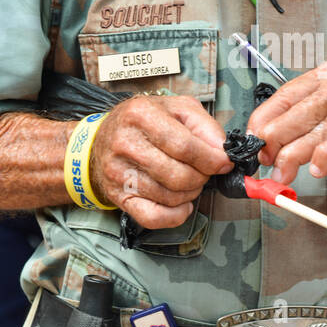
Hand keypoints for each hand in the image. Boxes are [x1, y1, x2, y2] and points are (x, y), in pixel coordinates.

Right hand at [89, 95, 232, 228]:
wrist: (102, 139)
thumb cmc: (144, 123)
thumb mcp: (176, 108)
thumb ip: (204, 125)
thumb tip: (222, 151)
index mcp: (141, 115)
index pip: (185, 146)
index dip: (211, 159)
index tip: (224, 163)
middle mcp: (126, 143)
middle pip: (179, 175)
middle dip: (201, 177)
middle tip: (203, 171)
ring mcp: (119, 172)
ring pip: (170, 197)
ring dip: (190, 193)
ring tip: (189, 181)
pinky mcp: (118, 196)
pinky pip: (153, 217)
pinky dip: (175, 215)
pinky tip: (182, 203)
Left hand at [247, 62, 326, 189]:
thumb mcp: (318, 127)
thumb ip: (291, 129)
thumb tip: (259, 142)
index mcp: (325, 76)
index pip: (286, 95)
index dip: (264, 120)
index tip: (253, 141)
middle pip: (299, 113)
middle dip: (276, 141)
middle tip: (266, 161)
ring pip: (317, 131)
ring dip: (295, 156)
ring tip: (284, 173)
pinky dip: (326, 157)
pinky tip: (317, 169)